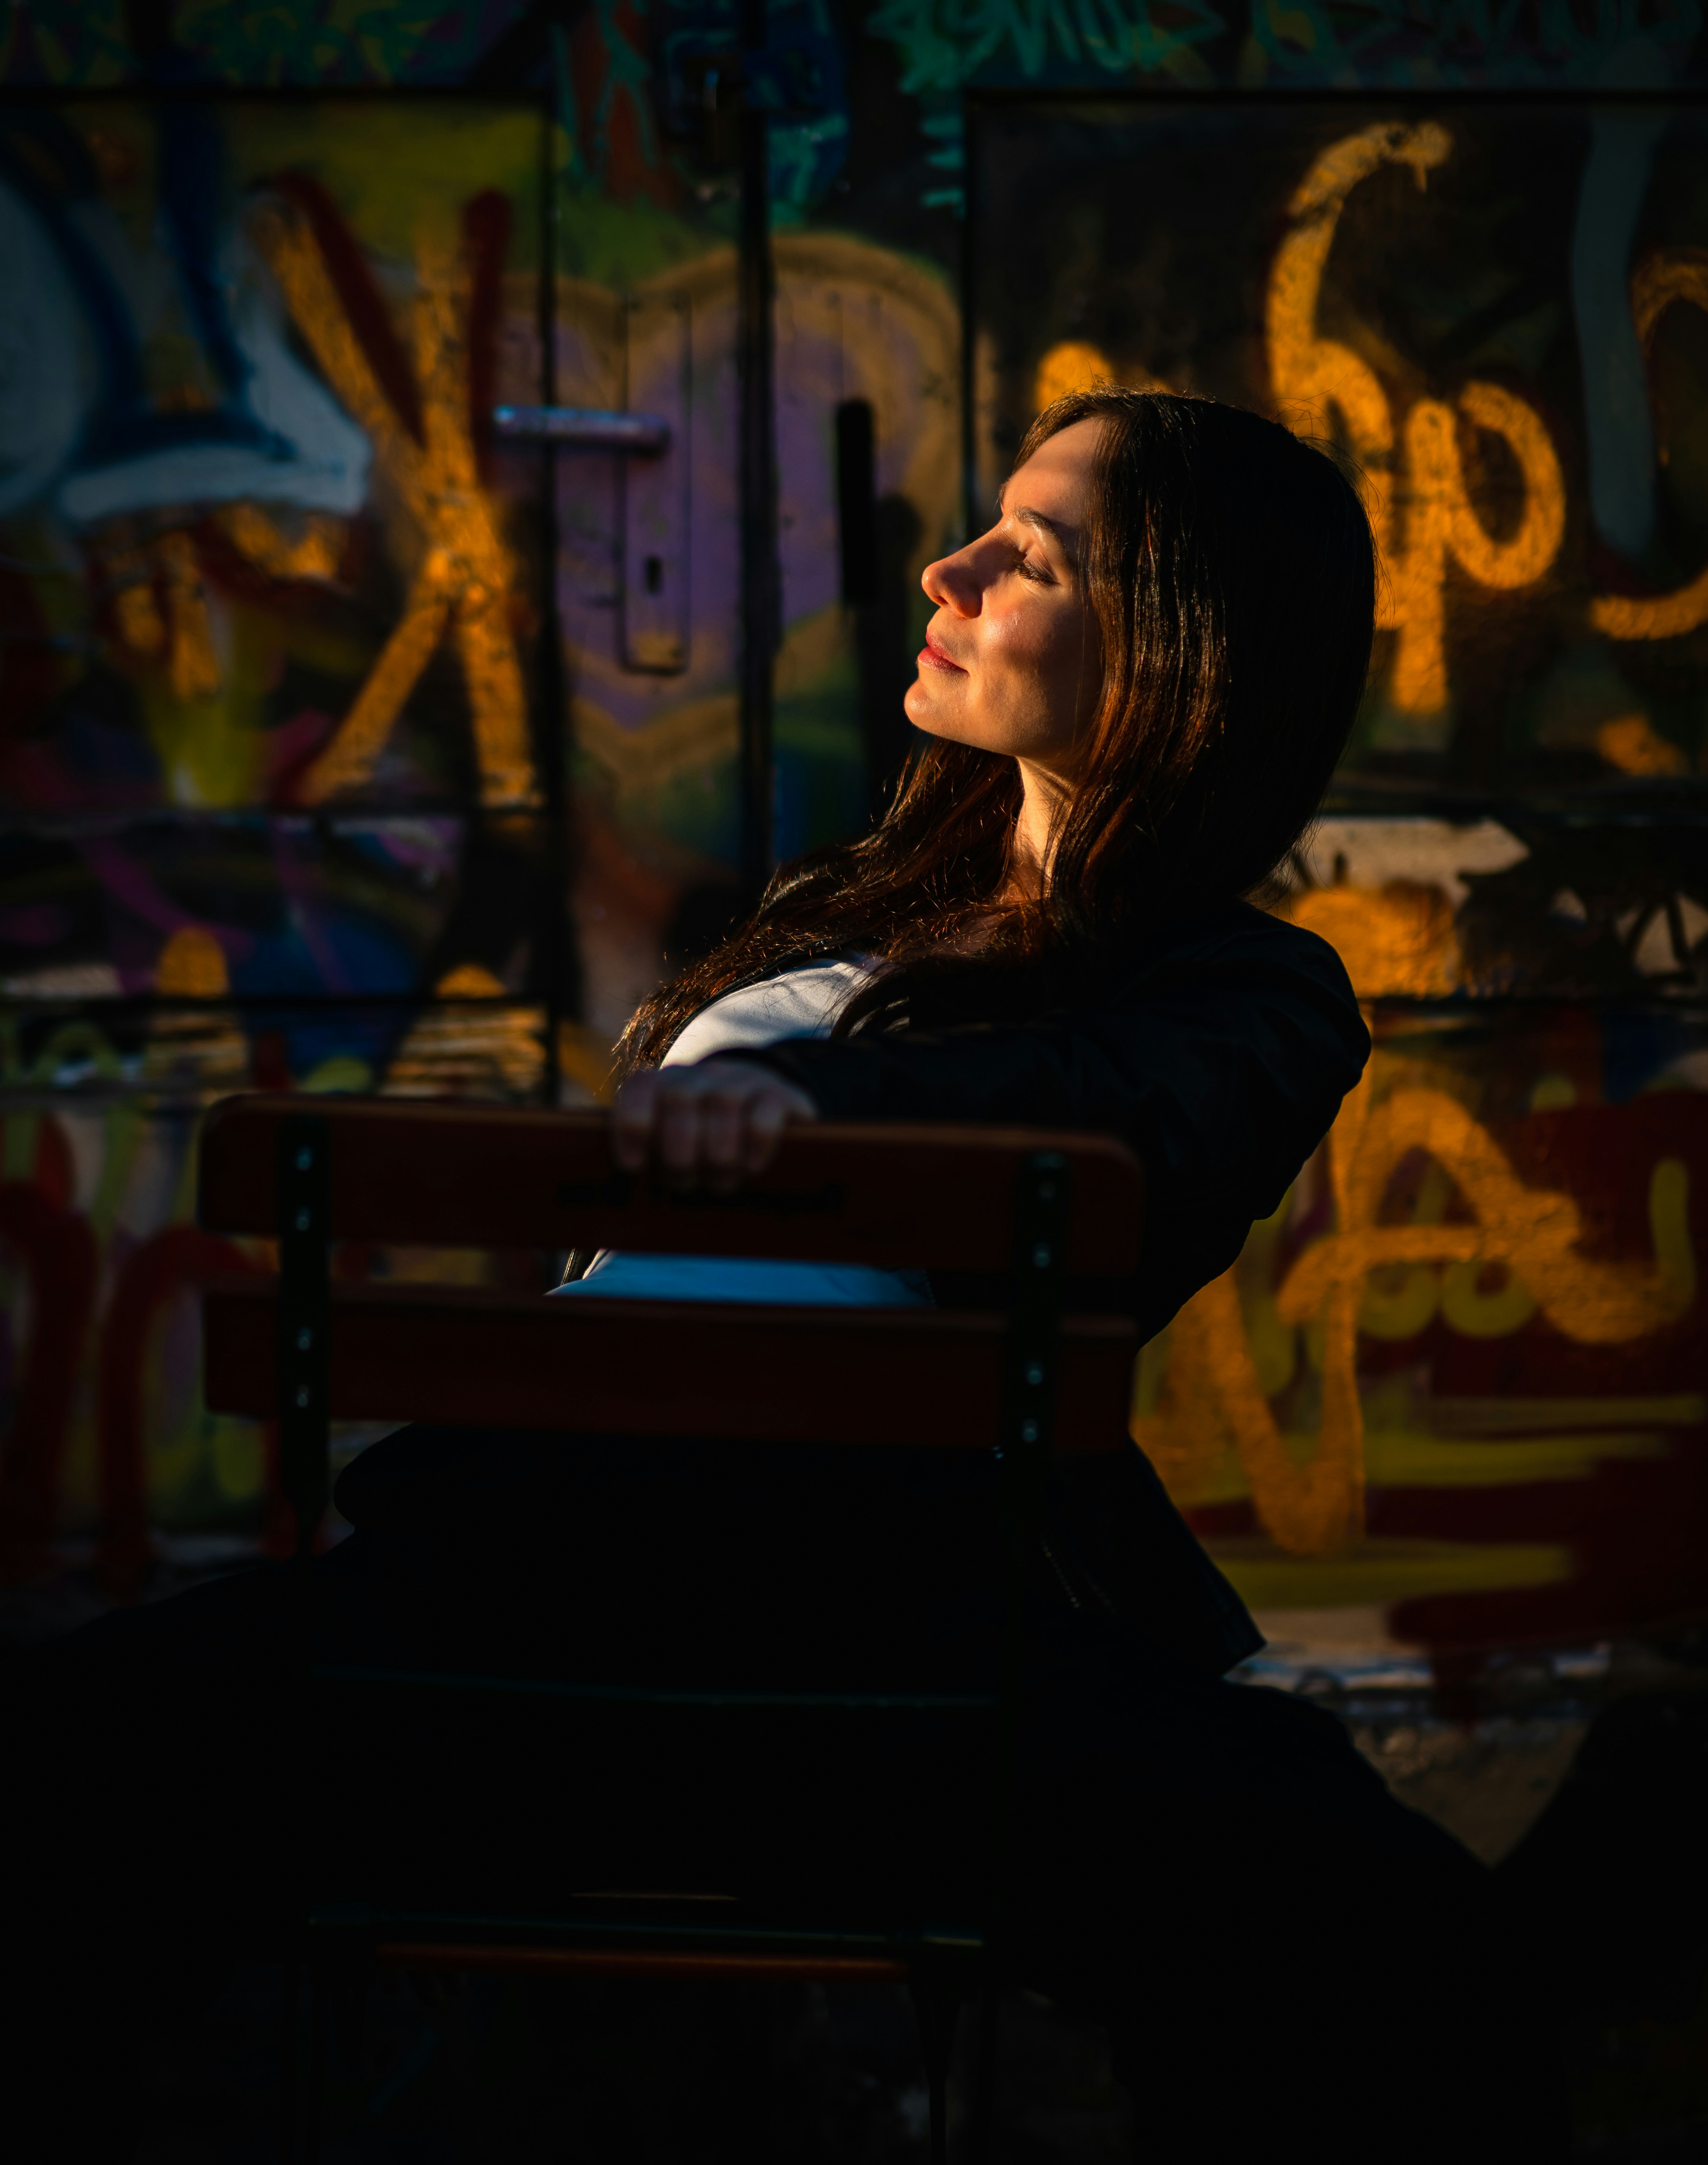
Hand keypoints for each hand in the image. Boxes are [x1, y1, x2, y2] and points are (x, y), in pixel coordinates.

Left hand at [610, 1058, 818, 1187]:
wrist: (767, 1108)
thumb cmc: (707, 1143)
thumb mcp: (675, 1147)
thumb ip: (650, 1160)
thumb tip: (620, 1199)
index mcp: (665, 1087)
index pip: (640, 1088)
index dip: (631, 1124)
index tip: (633, 1166)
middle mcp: (701, 1077)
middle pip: (679, 1098)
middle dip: (679, 1152)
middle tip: (687, 1184)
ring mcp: (742, 1081)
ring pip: (723, 1103)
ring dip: (718, 1154)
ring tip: (720, 1183)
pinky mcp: (780, 1094)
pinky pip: (765, 1110)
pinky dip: (756, 1142)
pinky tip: (752, 1166)